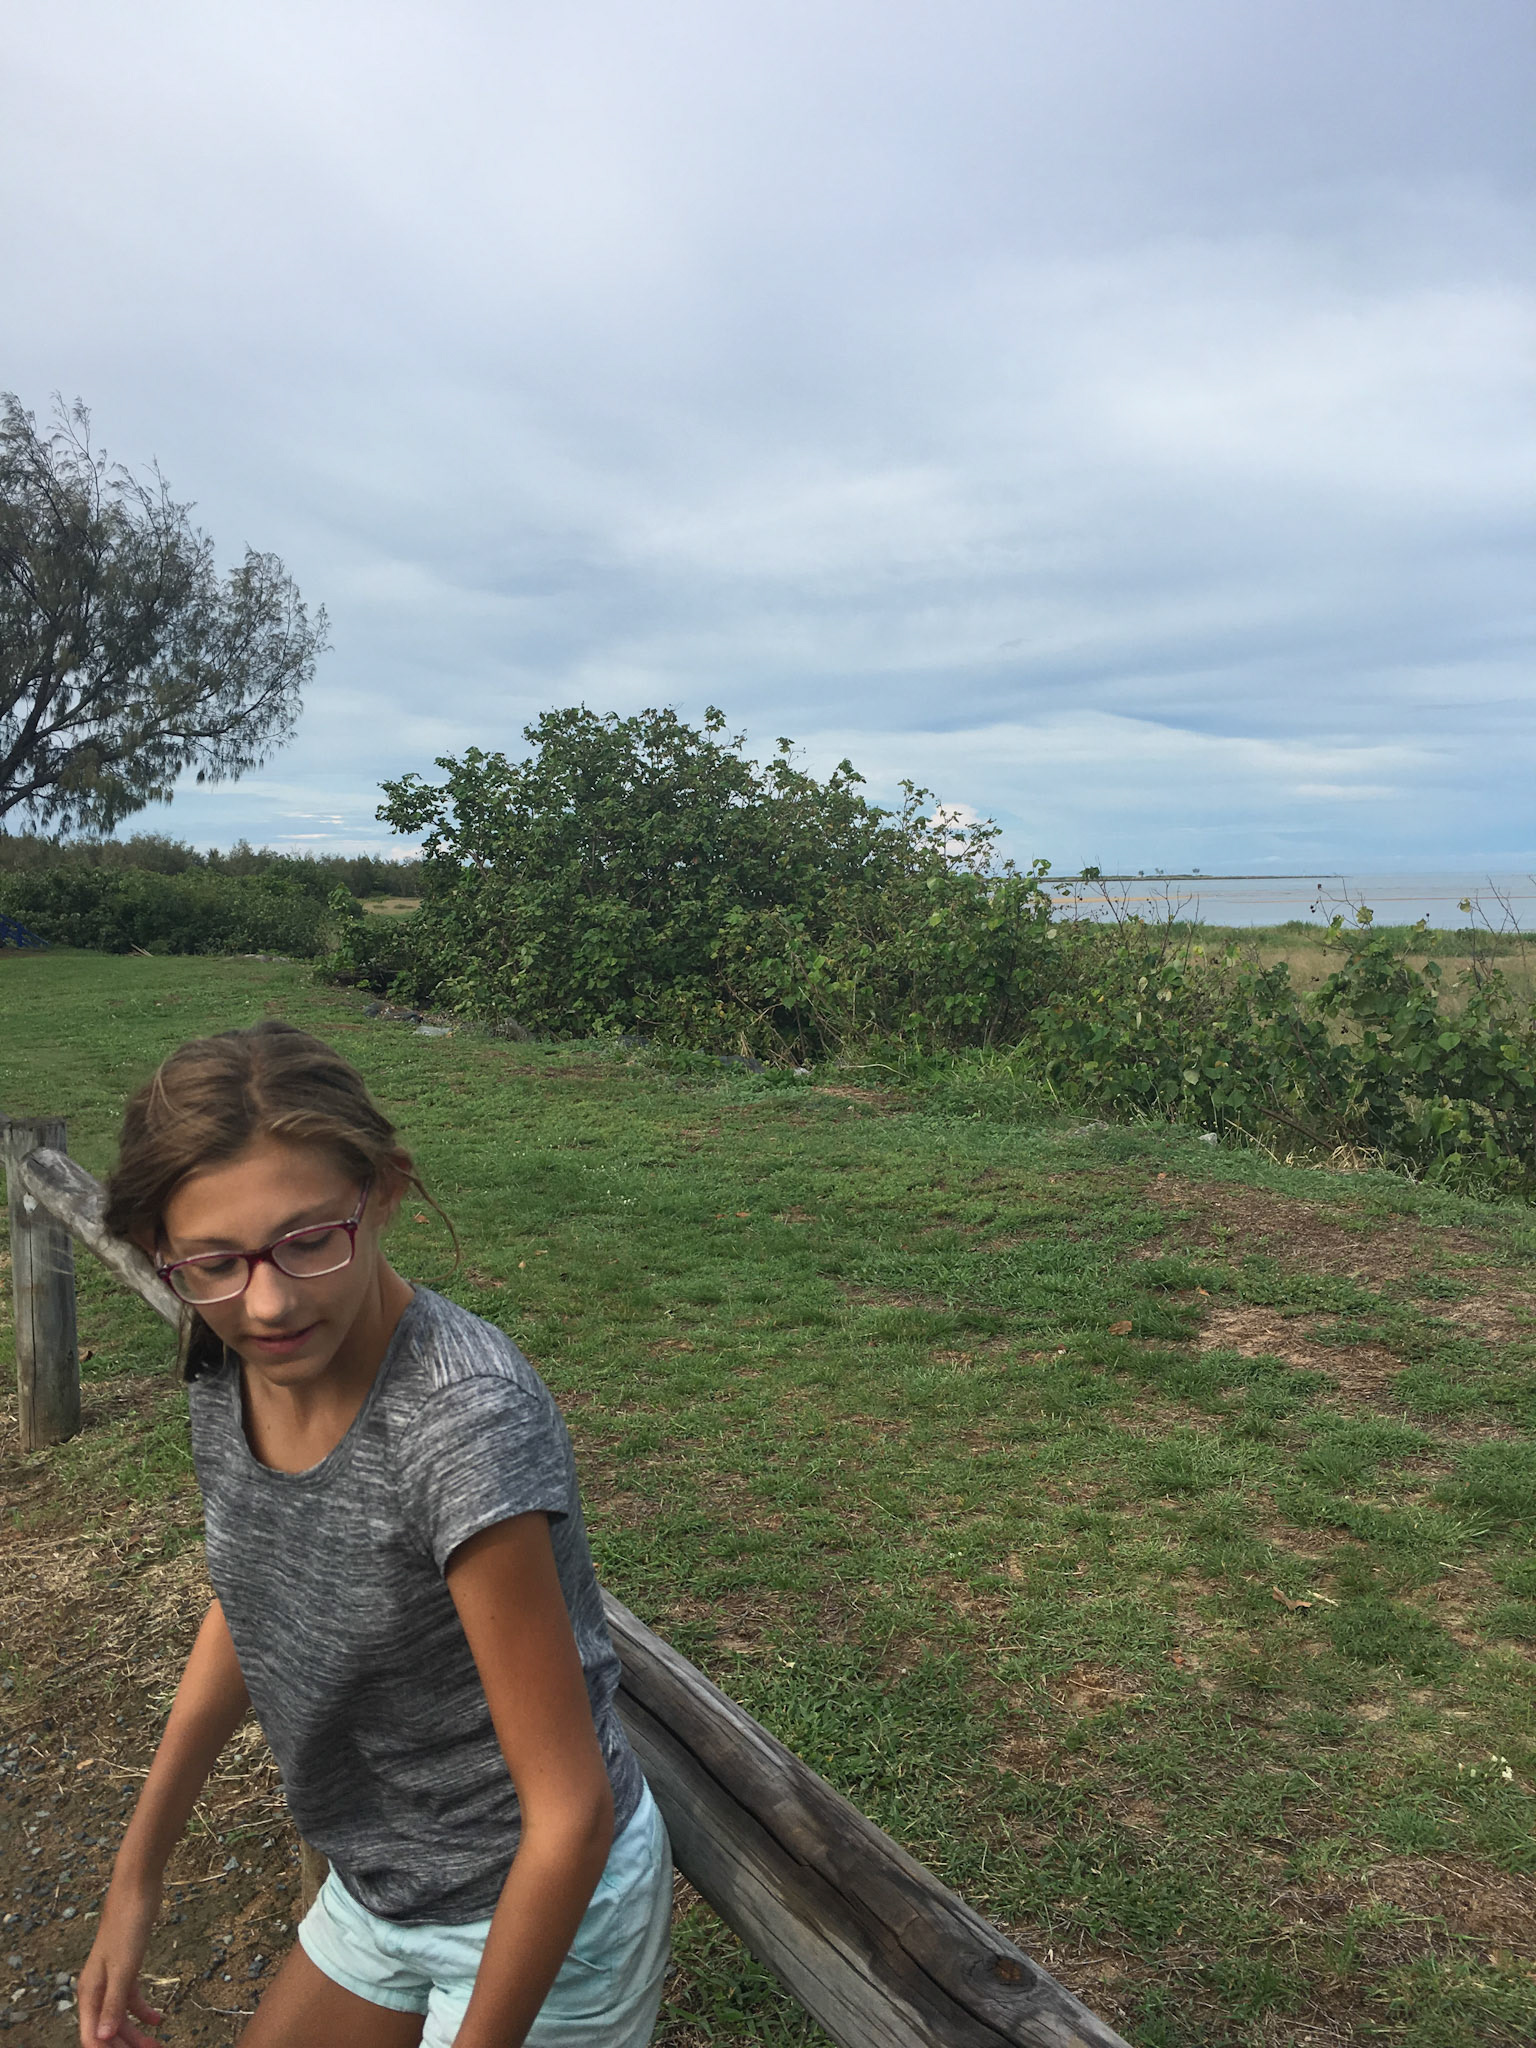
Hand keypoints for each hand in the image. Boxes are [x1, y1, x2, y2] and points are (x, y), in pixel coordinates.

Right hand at [77, 1876, 165, 2046]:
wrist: (137, 1889)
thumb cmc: (127, 1925)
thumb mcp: (124, 1968)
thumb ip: (114, 2004)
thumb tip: (102, 2038)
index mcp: (90, 1992)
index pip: (91, 2035)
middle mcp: (96, 1988)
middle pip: (106, 2029)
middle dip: (124, 2046)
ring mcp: (112, 1978)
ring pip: (120, 2016)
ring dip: (135, 2033)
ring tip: (156, 2045)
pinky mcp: (126, 1967)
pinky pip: (131, 1997)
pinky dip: (143, 2010)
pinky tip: (158, 2019)